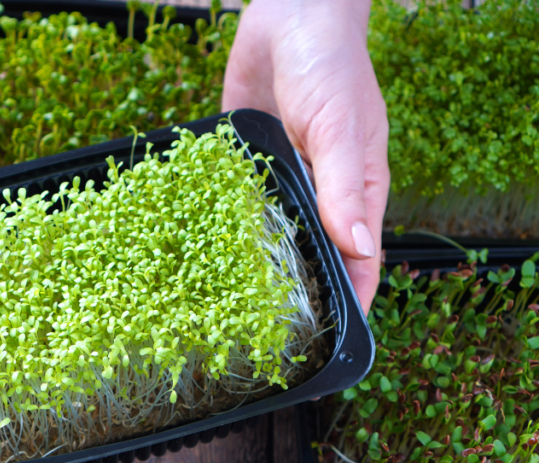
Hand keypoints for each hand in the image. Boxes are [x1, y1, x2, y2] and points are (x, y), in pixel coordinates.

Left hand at [222, 0, 388, 314]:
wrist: (289, 13)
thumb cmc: (331, 66)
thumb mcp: (341, 128)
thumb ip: (343, 188)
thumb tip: (356, 247)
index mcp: (353, 191)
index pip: (358, 260)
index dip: (350, 303)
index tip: (332, 344)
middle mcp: (316, 193)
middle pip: (308, 255)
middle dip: (290, 294)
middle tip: (260, 336)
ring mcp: (278, 180)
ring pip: (265, 235)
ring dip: (245, 265)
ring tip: (216, 307)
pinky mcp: (242, 164)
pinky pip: (229, 202)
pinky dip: (214, 224)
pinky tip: (190, 251)